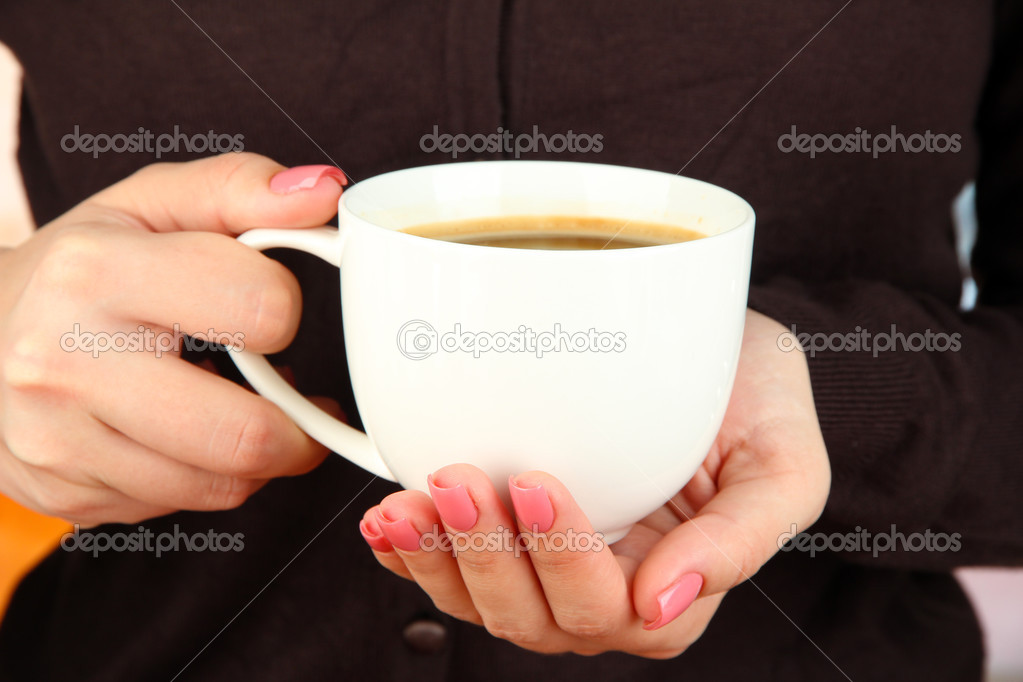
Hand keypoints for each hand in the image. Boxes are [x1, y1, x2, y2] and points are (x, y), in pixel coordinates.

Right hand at [0, 153, 345, 524]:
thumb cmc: (80, 266)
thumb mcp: (150, 203)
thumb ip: (240, 188)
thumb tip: (323, 192)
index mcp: (95, 272)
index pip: (260, 308)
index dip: (286, 308)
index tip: (272, 308)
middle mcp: (63, 361)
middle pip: (245, 434)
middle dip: (300, 426)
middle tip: (300, 401)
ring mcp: (57, 441)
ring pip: (222, 485)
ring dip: (261, 456)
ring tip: (246, 412)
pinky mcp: (65, 494)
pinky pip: (182, 504)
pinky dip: (209, 476)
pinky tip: (192, 436)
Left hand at [360, 309, 830, 656]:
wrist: (713, 351)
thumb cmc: (755, 403)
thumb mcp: (783, 463)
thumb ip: (741, 539)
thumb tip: (664, 600)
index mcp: (669, 591)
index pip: (607, 608)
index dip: (564, 558)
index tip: (536, 482)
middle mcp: (602, 591)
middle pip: (531, 614)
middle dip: (488, 555)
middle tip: (460, 481)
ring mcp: (547, 568)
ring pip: (481, 601)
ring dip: (437, 558)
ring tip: (404, 507)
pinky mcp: (508, 536)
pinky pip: (450, 570)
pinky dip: (412, 554)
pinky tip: (390, 522)